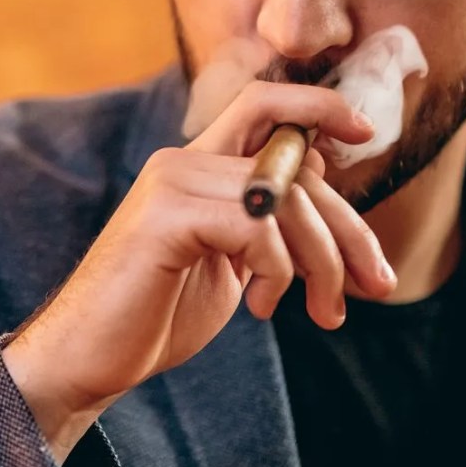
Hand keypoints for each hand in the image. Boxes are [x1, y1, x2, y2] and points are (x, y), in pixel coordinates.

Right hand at [3, 81, 398, 460]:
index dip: (318, 107)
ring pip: (287, 200)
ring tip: (323, 312)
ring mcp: (171, 183)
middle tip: (378, 285)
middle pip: (297, 166)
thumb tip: (321, 178)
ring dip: (323, 262)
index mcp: (195, 166)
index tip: (365, 133)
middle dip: (350, 229)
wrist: (87, 360)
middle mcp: (182, 161)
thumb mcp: (228, 261)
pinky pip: (258, 227)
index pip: (265, 106)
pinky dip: (279, 271)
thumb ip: (265, 220)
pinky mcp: (166, 217)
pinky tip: (262, 309)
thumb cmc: (156, 316)